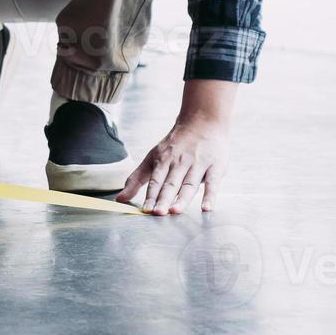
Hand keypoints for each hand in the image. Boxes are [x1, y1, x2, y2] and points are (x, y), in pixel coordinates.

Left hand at [117, 80, 236, 214]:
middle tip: (158, 213)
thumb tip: (120, 199)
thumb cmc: (175, 145)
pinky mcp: (216, 166)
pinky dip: (210, 195)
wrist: (203, 121)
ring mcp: (198, 164)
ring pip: (189, 184)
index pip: (155, 181)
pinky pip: (213, 183)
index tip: (145, 210)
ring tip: (175, 211)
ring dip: (182, 198)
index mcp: (163, 160)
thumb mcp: (152, 158)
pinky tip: (206, 208)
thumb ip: (136, 179)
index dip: (150, 196)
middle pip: (171, 184)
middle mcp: (180, 162)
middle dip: (164, 198)